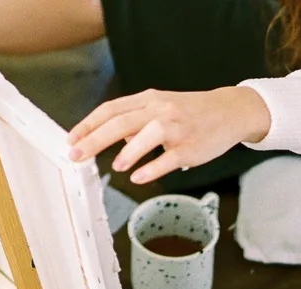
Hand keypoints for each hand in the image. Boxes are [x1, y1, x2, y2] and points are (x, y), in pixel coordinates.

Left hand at [66, 86, 270, 183]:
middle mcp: (160, 110)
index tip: (71, 139)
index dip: (88, 124)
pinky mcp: (191, 146)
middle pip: (122, 121)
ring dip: (129, 151)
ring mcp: (176, 128)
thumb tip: (109, 135)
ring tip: (115, 166)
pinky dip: (152, 168)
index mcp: (148, 99)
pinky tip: (138, 177)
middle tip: (76, 155)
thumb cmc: (190, 112)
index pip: (111, 109)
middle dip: (95, 138)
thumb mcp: (159, 107)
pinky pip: (170, 158)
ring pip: (148, 134)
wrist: (230, 110)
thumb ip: (133, 120)